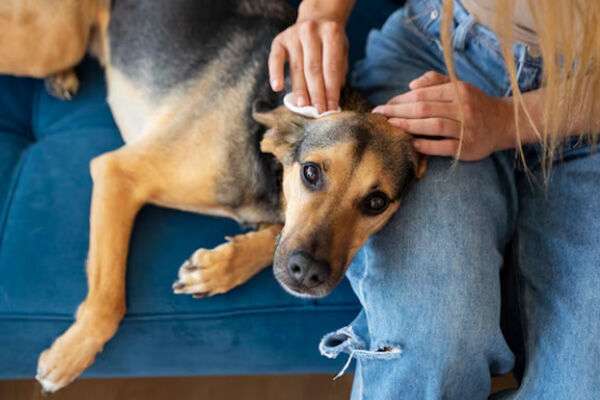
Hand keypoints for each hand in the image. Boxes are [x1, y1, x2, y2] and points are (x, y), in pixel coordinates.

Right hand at [268, 16, 348, 113]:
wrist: (316, 18)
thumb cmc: (330, 41)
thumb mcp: (341, 50)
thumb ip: (339, 71)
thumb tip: (332, 99)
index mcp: (331, 32)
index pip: (331, 67)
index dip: (331, 90)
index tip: (331, 108)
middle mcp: (311, 31)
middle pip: (314, 69)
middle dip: (317, 93)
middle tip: (318, 111)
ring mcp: (294, 35)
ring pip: (297, 68)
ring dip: (300, 90)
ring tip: (302, 106)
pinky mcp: (279, 40)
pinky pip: (276, 59)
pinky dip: (275, 74)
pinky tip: (277, 88)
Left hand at [372, 71, 515, 160]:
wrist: (505, 123)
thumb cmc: (475, 104)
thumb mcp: (459, 86)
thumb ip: (435, 81)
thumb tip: (411, 86)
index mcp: (458, 91)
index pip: (423, 94)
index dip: (400, 100)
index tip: (384, 105)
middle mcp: (463, 108)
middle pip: (425, 108)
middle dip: (398, 111)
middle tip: (379, 115)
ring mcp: (466, 129)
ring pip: (433, 126)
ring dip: (409, 125)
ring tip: (391, 126)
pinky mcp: (467, 148)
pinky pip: (444, 147)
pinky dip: (427, 145)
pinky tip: (412, 143)